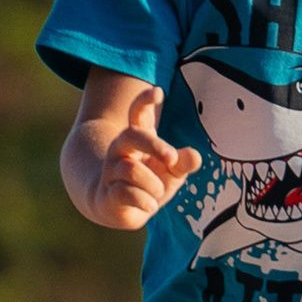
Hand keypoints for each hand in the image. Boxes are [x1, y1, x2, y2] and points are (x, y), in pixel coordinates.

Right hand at [85, 90, 198, 230]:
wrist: (119, 209)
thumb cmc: (150, 182)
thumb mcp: (172, 171)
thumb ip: (183, 162)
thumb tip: (195, 156)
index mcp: (138, 137)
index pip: (138, 113)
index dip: (145, 101)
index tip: (158, 92)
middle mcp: (121, 150)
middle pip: (131, 135)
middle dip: (153, 144)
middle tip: (171, 158)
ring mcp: (110, 170)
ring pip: (131, 169)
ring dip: (153, 184)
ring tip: (158, 194)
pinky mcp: (106, 193)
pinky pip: (125, 193)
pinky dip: (144, 201)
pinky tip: (151, 206)